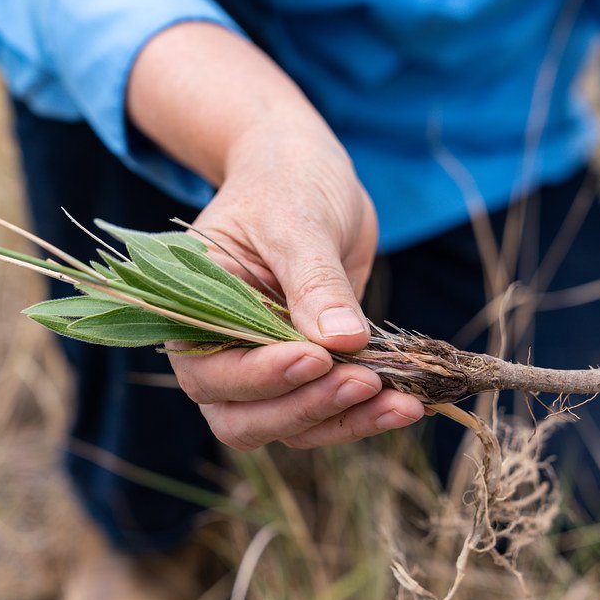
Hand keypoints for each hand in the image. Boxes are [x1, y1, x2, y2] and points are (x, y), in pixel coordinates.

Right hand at [127, 22, 423, 449]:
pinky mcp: (310, 371)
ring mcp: (266, 367)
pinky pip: (327, 411)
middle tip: (365, 383)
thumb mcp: (298, 221)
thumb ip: (314, 282)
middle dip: (305, 408)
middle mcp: (221, 352)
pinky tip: (405, 404)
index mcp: (193, 313)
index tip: (317, 356)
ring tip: (402, 403)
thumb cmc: (287, 184)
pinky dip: (364, 415)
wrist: (308, 173)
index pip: (212, 371)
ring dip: (344, 420)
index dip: (262, 375)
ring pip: (290, 426)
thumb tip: (343, 341)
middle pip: (244, 419)